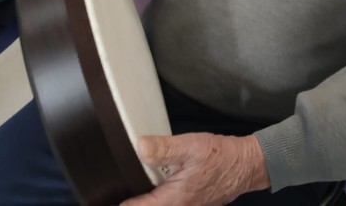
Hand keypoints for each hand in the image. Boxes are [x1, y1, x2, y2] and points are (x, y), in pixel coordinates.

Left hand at [120, 132, 269, 205]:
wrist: (245, 165)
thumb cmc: (220, 156)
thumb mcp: (190, 147)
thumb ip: (163, 149)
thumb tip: (137, 147)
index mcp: (172, 201)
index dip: (118, 203)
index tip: (99, 199)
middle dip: (131, 200)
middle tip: (109, 192)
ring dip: (143, 199)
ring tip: (127, 186)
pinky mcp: (189, 203)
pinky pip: (165, 204)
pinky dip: (155, 198)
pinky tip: (149, 183)